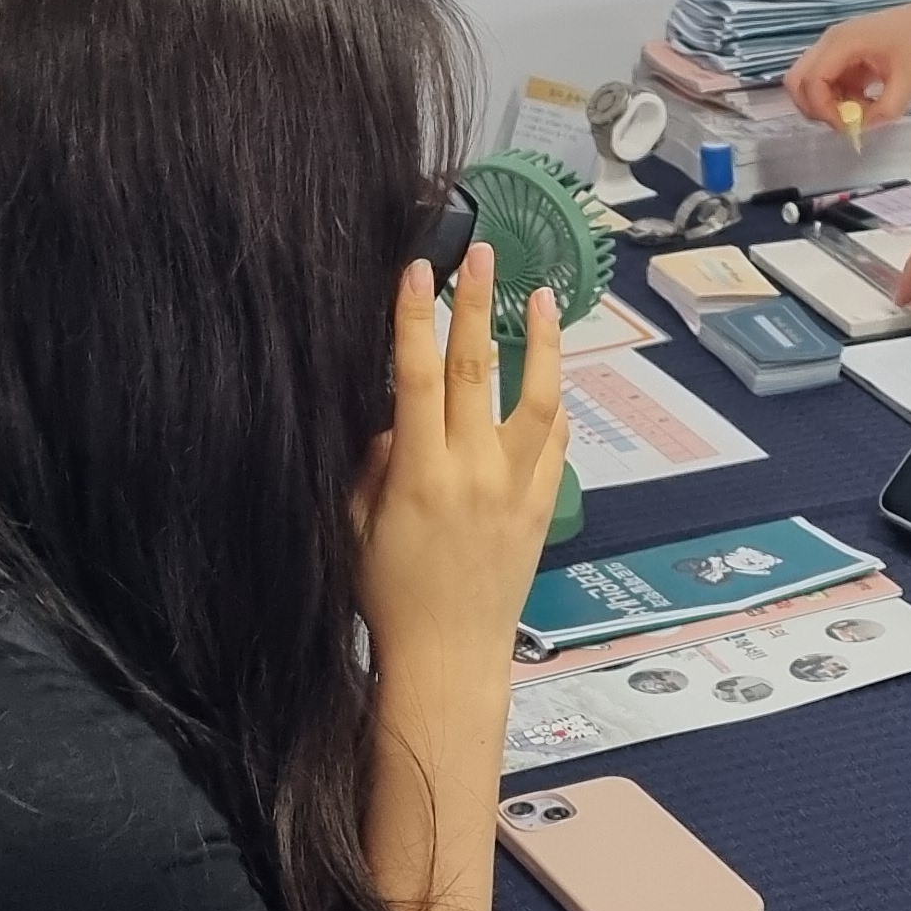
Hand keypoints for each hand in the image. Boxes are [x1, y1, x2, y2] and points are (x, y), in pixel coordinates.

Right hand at [356, 247, 567, 689]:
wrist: (448, 655)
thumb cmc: (390, 595)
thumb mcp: (356, 526)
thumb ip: (372, 464)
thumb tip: (394, 417)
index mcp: (419, 473)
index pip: (417, 377)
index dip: (414, 319)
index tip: (417, 272)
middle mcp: (474, 472)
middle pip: (479, 368)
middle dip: (477, 304)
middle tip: (481, 254)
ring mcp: (516, 487)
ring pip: (536, 396)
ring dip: (540, 341)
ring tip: (542, 295)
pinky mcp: (542, 506)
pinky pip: (555, 443)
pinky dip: (553, 404)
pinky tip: (553, 376)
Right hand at [786, 0, 910, 129]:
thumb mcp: (910, 82)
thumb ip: (885, 110)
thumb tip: (861, 128)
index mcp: (843, 42)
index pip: (812, 80)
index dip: (823, 109)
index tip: (848, 126)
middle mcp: (831, 41)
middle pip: (797, 80)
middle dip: (814, 108)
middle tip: (843, 122)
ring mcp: (835, 47)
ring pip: (809, 82)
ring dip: (827, 104)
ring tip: (861, 110)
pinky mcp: (843, 55)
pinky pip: (826, 82)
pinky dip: (838, 98)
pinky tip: (865, 101)